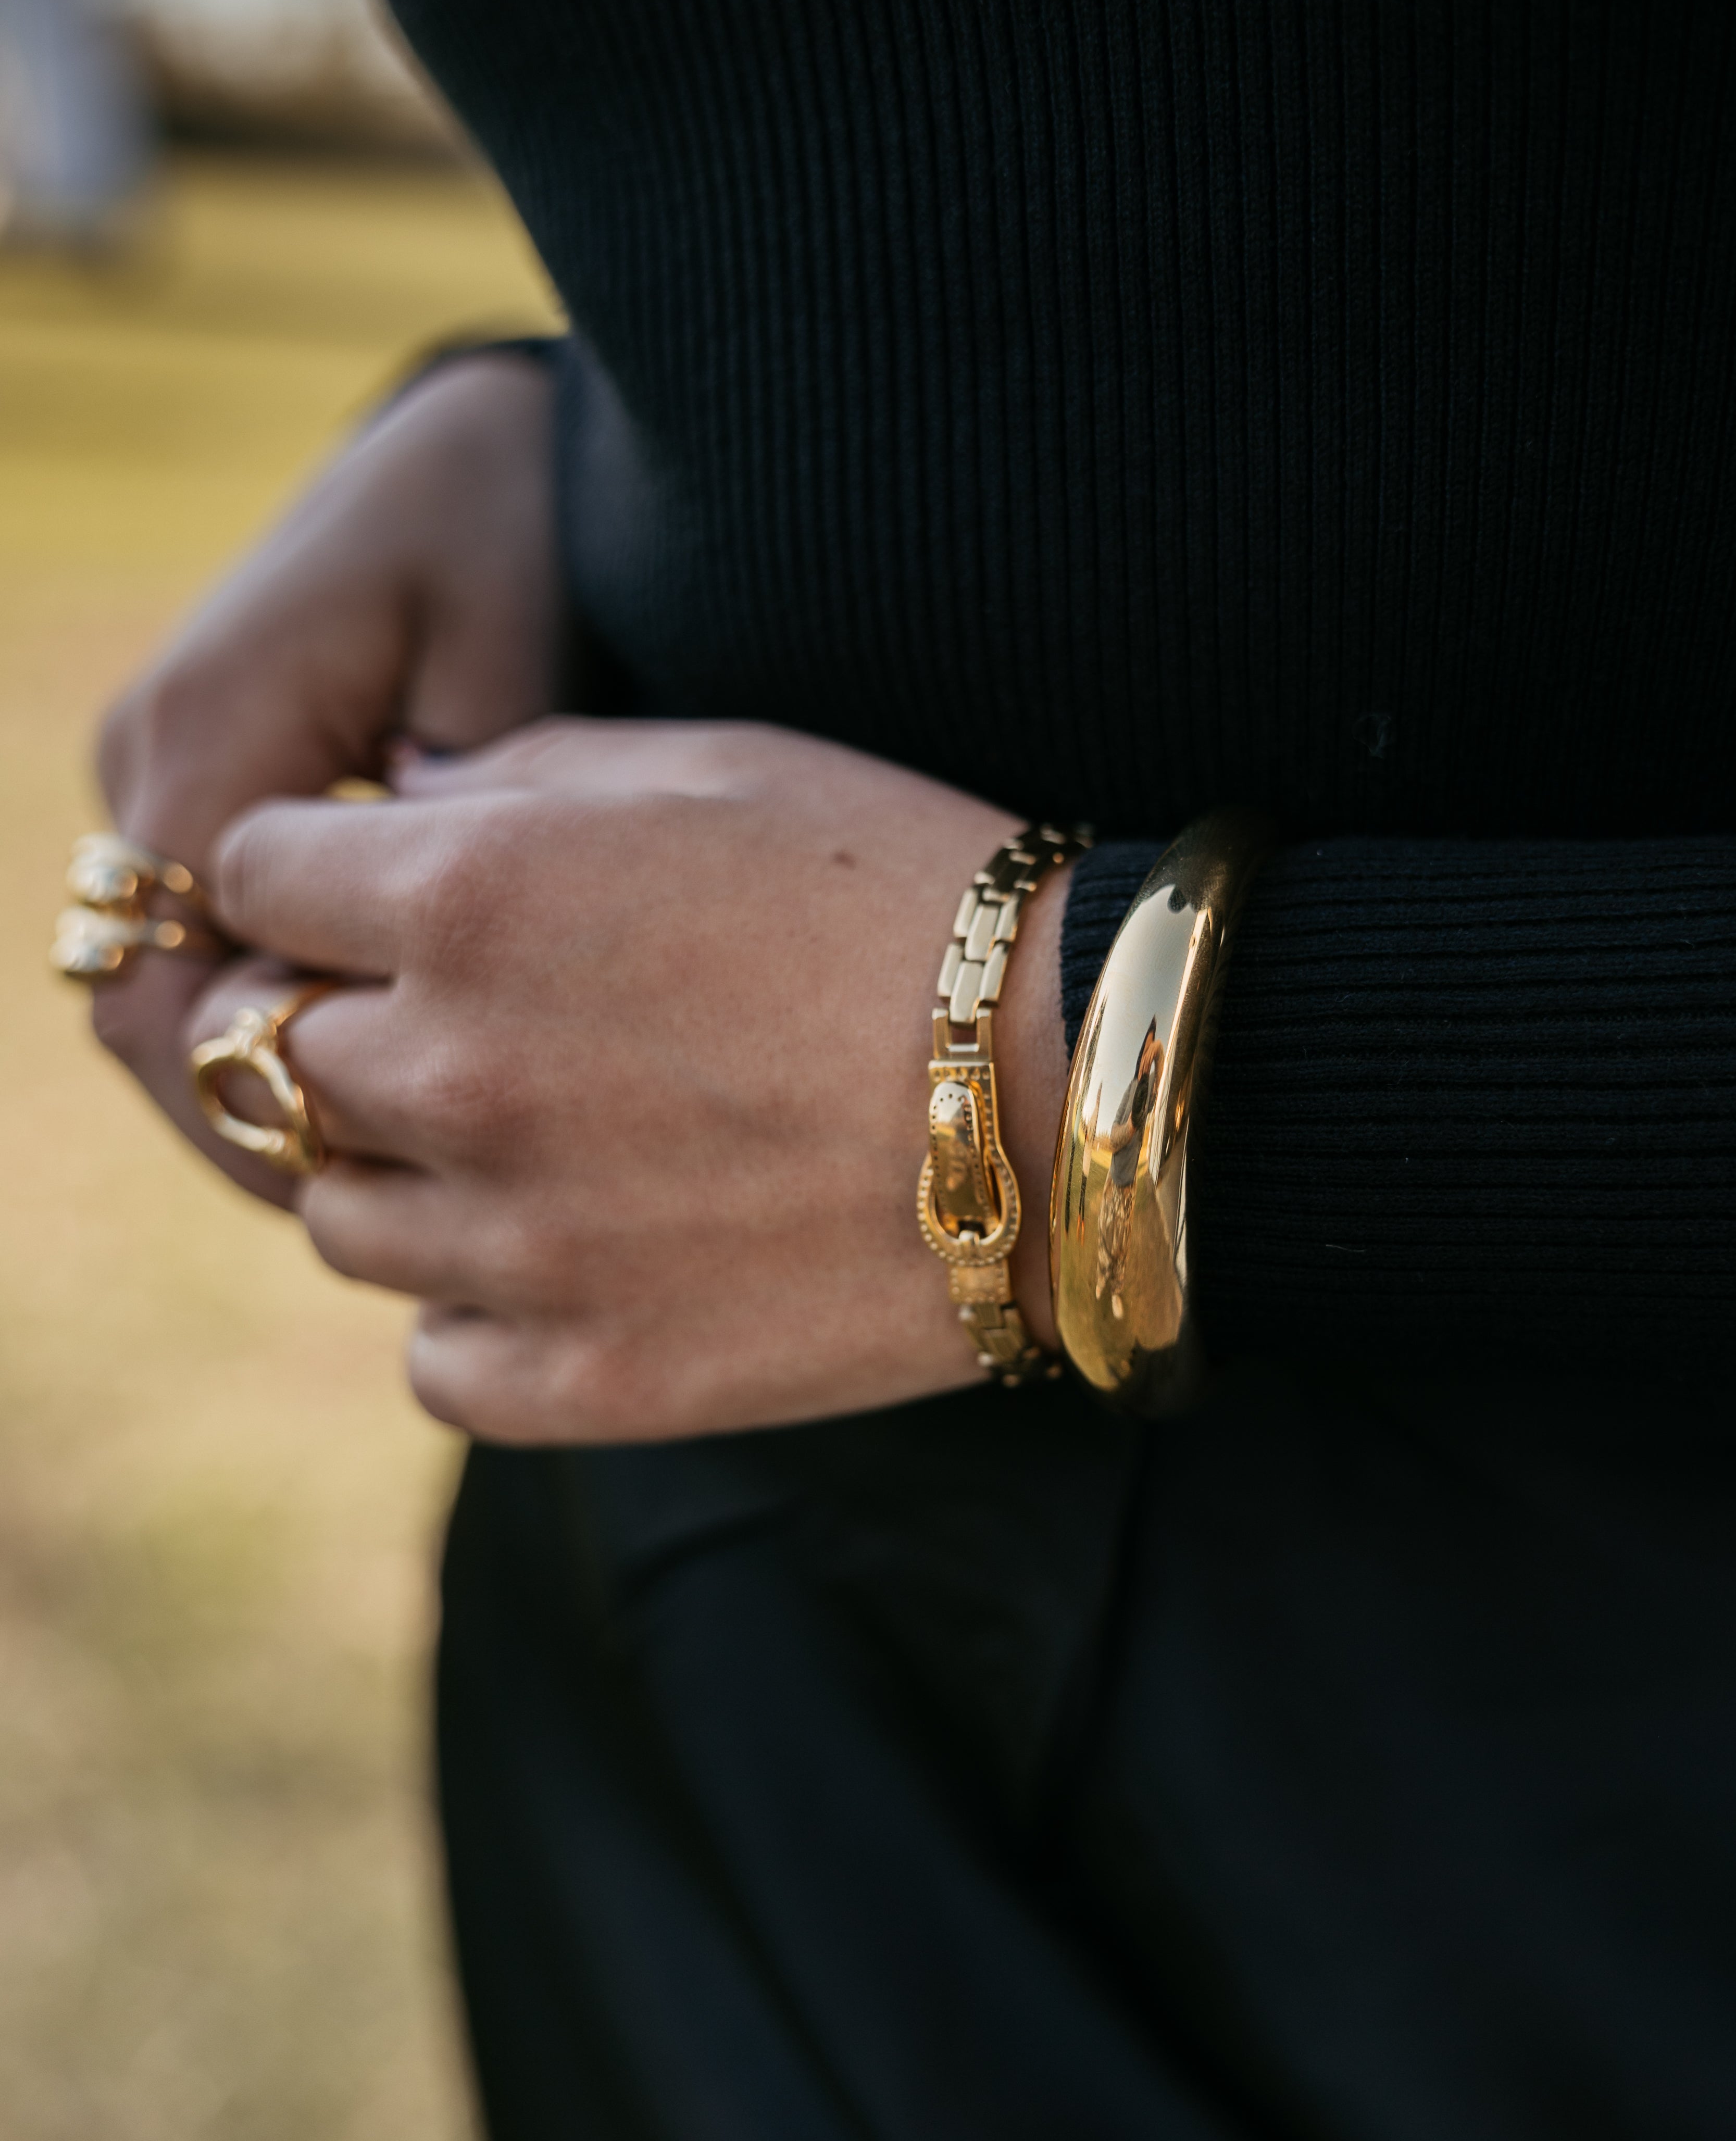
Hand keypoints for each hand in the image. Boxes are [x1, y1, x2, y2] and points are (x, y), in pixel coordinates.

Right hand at [90, 352, 557, 1202]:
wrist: (486, 450)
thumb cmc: (508, 524)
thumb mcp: (501, 635)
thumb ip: (456, 796)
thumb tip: (399, 942)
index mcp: (206, 727)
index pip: (173, 975)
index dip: (253, 1094)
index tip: (371, 1177)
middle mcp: (154, 756)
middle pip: (152, 1006)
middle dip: (253, 1118)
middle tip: (391, 1220)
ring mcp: (170, 776)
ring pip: (172, 992)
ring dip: (263, 1087)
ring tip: (398, 1184)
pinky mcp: (218, 795)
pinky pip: (212, 949)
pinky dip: (283, 1029)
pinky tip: (391, 1103)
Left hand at [192, 719, 1073, 1441]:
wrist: (1081, 1094)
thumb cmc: (910, 895)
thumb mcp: (717, 764)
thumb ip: (518, 778)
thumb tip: (390, 811)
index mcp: (467, 892)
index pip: (249, 876)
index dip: (314, 877)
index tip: (386, 895)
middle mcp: (455, 1070)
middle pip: (280, 1055)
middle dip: (358, 1025)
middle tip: (492, 1025)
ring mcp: (517, 1243)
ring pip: (341, 1219)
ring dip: (410, 1176)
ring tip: (549, 1147)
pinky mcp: (591, 1376)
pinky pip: (434, 1359)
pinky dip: (477, 1316)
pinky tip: (574, 1263)